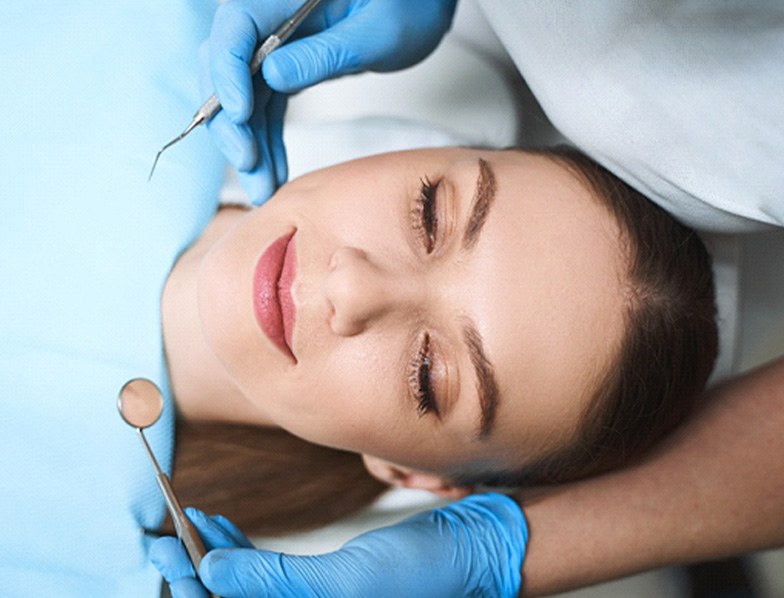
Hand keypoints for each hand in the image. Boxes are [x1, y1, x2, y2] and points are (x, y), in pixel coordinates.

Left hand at [150, 493, 526, 597]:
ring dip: (210, 555)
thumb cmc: (422, 575)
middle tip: (158, 541)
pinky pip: (268, 569)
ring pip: (244, 585)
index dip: (190, 592)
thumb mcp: (345, 582)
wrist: (473, 549)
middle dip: (190, 575)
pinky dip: (240, 546)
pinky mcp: (320, 579)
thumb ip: (275, 582)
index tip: (163, 557)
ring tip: (183, 524)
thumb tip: (211, 571)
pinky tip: (219, 524)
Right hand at [205, 0, 457, 204]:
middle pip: (227, 66)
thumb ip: (327, 52)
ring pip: (243, 95)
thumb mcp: (378, 31)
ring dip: (249, 143)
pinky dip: (267, 141)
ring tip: (263, 189)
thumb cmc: (410, 6)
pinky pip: (266, 106)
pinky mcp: (286, 67)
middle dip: (231, 121)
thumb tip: (273, 75)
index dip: (228, 71)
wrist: (422, 7)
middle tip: (248, 163)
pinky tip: (273, 172)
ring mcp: (276, 44)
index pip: (236, 25)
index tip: (239, 114)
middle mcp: (272, 15)